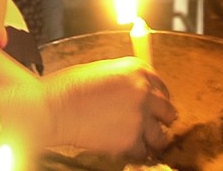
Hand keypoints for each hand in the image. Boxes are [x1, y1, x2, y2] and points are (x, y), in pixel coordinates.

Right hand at [42, 57, 177, 157]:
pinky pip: (141, 151)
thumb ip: (124, 80)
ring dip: (152, 140)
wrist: (55, 107)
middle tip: (153, 127)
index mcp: (137, 69)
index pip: (162, 86)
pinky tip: (124, 148)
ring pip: (160, 135)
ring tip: (143, 143)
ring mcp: (139, 115)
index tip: (156, 109)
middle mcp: (144, 90)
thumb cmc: (68, 88)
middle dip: (161, 120)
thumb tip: (131, 93)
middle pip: (168, 110)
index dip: (159, 100)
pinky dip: (134, 152)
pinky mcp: (131, 138)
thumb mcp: (103, 71)